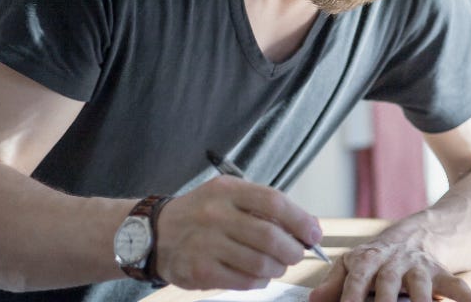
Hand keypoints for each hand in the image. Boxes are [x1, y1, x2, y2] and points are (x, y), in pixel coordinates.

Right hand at [154, 175, 322, 289]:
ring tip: (276, 265)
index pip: (274, 202)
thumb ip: (265, 207)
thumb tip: (308, 226)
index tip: (314, 233)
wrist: (156, 234)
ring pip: (260, 263)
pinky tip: (257, 275)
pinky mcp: (200, 270)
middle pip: (270, 237)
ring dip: (277, 268)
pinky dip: (259, 281)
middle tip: (296, 254)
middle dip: (293, 250)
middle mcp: (215, 214)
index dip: (301, 220)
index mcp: (227, 190)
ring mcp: (206, 243)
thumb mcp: (229, 195)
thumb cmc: (202, 213)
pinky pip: (244, 281)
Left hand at [309, 240, 470, 301]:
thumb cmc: (376, 259)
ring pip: (421, 286)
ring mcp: (419, 268)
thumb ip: (332, 283)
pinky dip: (466, 297)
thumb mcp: (351, 264)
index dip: (350, 296)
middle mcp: (394, 262)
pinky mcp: (441, 274)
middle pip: (389, 284)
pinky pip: (456, 286)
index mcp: (368, 260)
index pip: (356, 279)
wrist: (414, 236)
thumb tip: (312, 300)